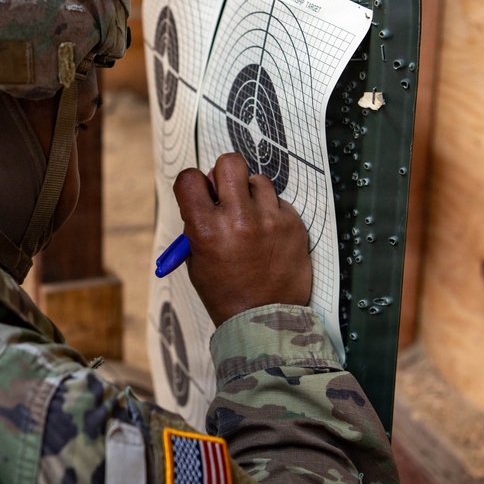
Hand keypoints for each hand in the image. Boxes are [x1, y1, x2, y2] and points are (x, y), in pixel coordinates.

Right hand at [173, 152, 311, 326]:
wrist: (263, 320)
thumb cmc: (224, 291)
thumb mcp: (197, 258)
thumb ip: (198, 221)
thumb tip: (211, 186)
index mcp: (206, 229)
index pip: (190, 178)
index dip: (194, 183)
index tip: (201, 192)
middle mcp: (238, 219)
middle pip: (230, 163)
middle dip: (226, 174)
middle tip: (228, 193)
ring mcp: (269, 220)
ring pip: (258, 180)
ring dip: (252, 195)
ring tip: (252, 220)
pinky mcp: (294, 225)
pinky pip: (279, 202)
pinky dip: (272, 213)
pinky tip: (269, 235)